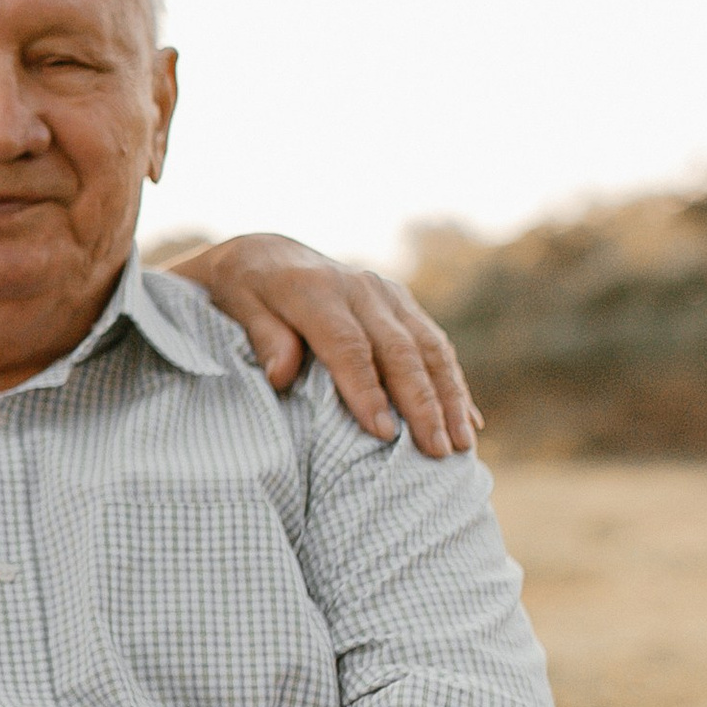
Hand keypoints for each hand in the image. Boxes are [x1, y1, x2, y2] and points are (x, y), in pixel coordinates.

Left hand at [170, 236, 477, 457]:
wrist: (266, 255)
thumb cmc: (242, 293)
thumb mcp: (235, 306)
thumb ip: (262, 336)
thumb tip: (281, 375)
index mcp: (313, 289)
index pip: (347, 346)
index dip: (367, 390)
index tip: (383, 433)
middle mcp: (358, 287)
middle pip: (399, 350)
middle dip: (422, 403)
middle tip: (437, 451)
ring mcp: (386, 293)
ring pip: (428, 346)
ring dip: (449, 397)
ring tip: (462, 445)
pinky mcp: (401, 303)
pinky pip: (436, 343)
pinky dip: (454, 383)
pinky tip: (471, 420)